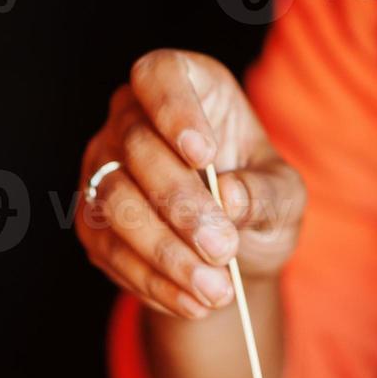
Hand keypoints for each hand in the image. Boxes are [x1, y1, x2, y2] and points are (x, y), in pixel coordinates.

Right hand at [77, 49, 305, 318]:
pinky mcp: (91, 221)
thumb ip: (266, 194)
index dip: (175, 109)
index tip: (205, 154)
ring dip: (165, 251)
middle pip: (136, 146)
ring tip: (214, 289)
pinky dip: (152, 281)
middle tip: (224, 250)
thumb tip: (229, 198)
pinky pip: (109, 249)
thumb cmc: (258, 203)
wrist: (232, 256)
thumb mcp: (284, 198)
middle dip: (181, 205)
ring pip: (114, 201)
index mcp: (187, 88)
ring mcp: (103, 169)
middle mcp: (131, 119)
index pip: (159, 75)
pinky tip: (191, 302)